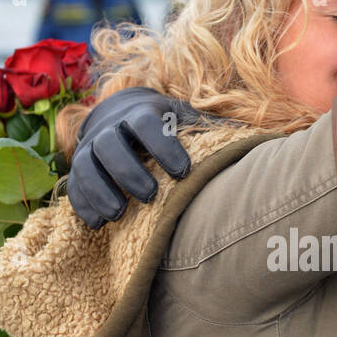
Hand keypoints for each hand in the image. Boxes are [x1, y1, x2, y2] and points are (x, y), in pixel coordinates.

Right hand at [68, 88, 210, 228]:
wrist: (119, 116)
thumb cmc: (166, 125)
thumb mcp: (186, 118)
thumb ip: (212, 128)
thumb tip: (263, 139)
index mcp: (142, 113)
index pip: (146, 124)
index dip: (162, 146)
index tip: (183, 171)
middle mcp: (111, 128)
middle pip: (111, 145)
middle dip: (128, 171)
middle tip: (149, 196)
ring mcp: (89, 149)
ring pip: (86, 166)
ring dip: (101, 190)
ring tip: (119, 215)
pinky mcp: (77, 170)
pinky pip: (73, 187)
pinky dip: (83, 205)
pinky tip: (98, 223)